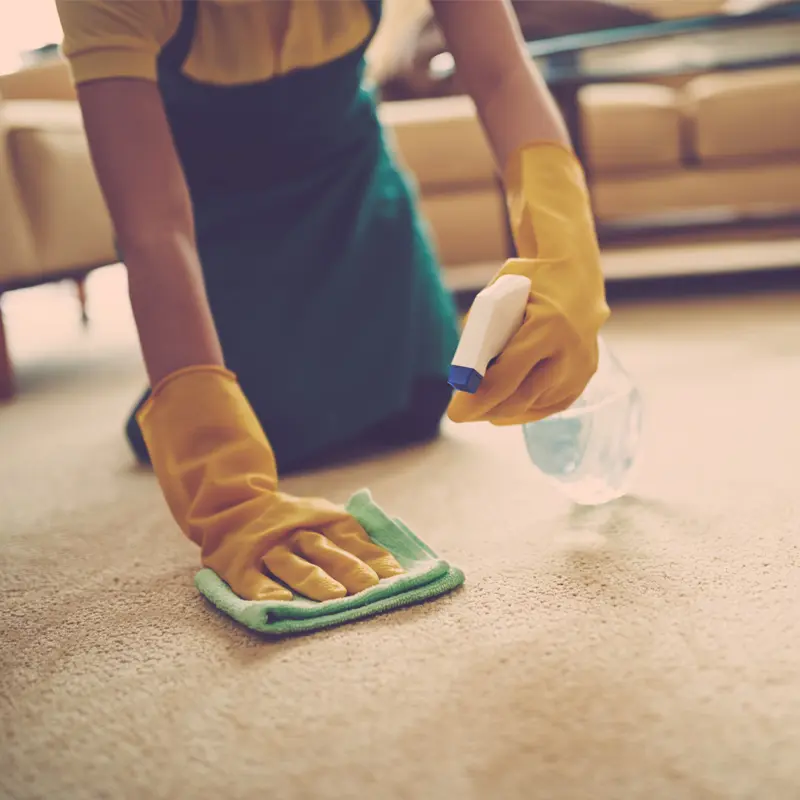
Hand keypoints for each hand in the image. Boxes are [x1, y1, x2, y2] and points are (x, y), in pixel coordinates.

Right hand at [136, 366, 403, 600]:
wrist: (232, 505)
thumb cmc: (292, 521)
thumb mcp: (324, 519)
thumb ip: (355, 541)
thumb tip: (394, 569)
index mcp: (320, 521)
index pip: (350, 539)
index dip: (372, 557)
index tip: (395, 575)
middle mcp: (295, 533)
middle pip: (324, 549)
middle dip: (347, 567)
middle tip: (368, 586)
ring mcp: (268, 548)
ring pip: (292, 563)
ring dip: (314, 579)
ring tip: (334, 597)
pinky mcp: (240, 565)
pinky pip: (253, 579)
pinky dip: (265, 590)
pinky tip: (280, 602)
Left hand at [447, 142, 609, 425]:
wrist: (576, 272)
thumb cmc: (529, 280)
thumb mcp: (498, 296)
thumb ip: (481, 334)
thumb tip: (465, 377)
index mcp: (548, 326)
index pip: (507, 377)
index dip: (478, 399)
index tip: (455, 412)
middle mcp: (570, 351)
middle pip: (521, 398)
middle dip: (486, 410)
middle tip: (461, 414)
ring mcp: (582, 367)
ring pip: (534, 405)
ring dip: (503, 410)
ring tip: (479, 408)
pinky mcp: (585, 376)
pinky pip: (550, 404)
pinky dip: (524, 409)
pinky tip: (503, 409)